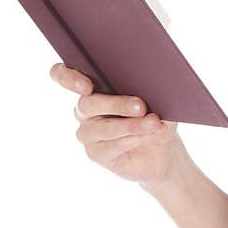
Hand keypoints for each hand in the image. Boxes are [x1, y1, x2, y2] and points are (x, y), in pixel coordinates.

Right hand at [49, 62, 183, 186]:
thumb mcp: (157, 98)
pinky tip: (147, 137)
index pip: (62, 75)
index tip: (86, 86)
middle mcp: (85, 109)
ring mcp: (88, 132)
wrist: (164, 150)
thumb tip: (152, 83)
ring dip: (130, 125)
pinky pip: (109, 146)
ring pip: (101, 127)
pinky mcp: (96, 153)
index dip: (67, 78)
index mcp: (93, 86)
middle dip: (116, 104)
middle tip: (141, 106)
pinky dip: (131, 140)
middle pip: (87, 103)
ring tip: (153, 123)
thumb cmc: (157, 115)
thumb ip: (149, 87)